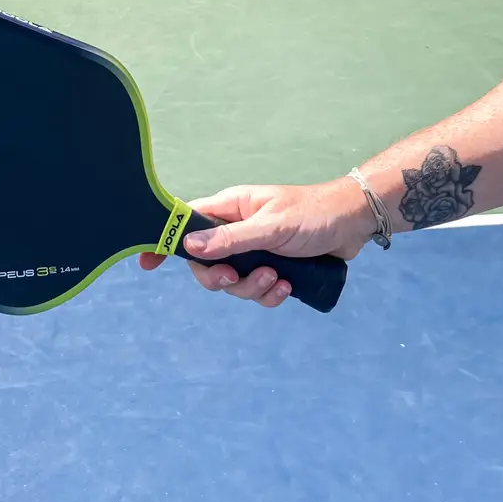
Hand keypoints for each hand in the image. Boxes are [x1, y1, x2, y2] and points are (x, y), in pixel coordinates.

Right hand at [138, 178, 372, 306]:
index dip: (166, 241)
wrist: (354, 224)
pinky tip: (288, 286)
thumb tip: (190, 245)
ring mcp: (255, 251)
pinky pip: (257, 290)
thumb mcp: (272, 226)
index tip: (147, 264)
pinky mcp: (274, 268)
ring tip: (278, 279)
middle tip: (236, 279)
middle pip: (206, 263)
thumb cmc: (314, 214)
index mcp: (231, 208)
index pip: (186, 222)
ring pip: (233, 281)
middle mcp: (238, 230)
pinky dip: (270, 293)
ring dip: (252, 287)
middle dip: (220, 278)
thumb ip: (232, 238)